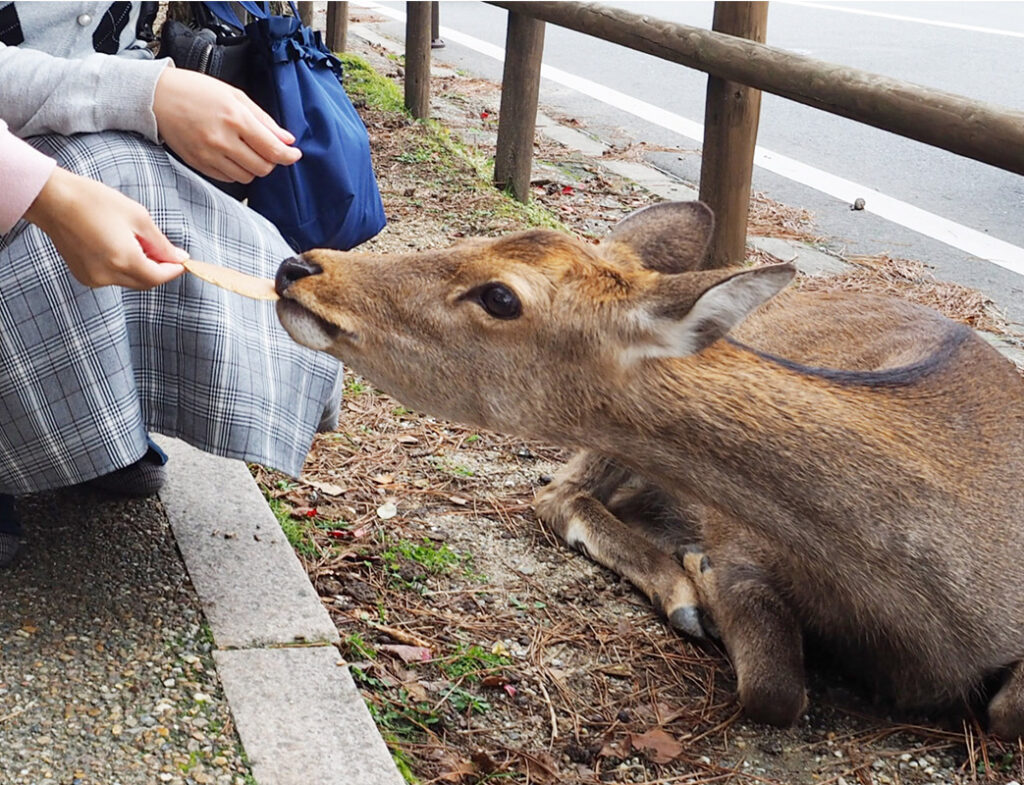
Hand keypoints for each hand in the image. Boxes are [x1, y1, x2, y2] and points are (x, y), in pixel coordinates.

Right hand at [24, 167, 186, 289]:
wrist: (52, 200)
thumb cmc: (94, 201)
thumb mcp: (137, 217)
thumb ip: (160, 243)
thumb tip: (179, 258)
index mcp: (123, 260)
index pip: (158, 277)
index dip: (174, 270)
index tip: (184, 261)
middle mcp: (107, 275)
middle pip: (145, 282)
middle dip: (159, 270)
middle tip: (165, 250)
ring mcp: (93, 278)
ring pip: (130, 281)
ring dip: (142, 268)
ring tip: (137, 242)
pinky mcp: (83, 276)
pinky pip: (113, 278)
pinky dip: (124, 268)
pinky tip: (119, 246)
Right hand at [153, 67, 300, 182]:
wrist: (157, 97)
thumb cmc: (197, 90)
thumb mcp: (235, 96)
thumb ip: (264, 120)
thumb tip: (287, 140)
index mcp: (235, 119)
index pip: (272, 149)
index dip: (288, 156)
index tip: (294, 155)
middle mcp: (223, 140)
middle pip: (262, 168)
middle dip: (270, 161)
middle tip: (266, 149)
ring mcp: (209, 155)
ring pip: (246, 176)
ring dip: (253, 167)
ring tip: (246, 150)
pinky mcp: (198, 164)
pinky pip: (228, 178)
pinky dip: (236, 171)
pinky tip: (230, 155)